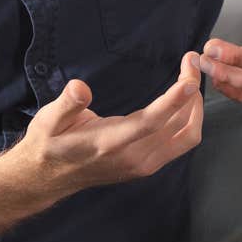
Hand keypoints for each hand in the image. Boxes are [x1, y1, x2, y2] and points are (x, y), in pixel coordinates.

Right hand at [11, 53, 204, 201]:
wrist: (46, 178)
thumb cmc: (49, 143)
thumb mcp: (48, 121)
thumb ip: (66, 105)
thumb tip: (79, 88)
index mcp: (109, 143)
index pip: (150, 122)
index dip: (173, 101)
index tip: (190, 80)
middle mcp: (133, 158)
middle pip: (179, 127)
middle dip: (191, 94)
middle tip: (192, 63)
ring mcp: (144, 165)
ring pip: (186, 137)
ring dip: (195, 107)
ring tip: (191, 78)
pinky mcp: (148, 166)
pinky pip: (181, 143)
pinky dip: (190, 120)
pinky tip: (185, 100)